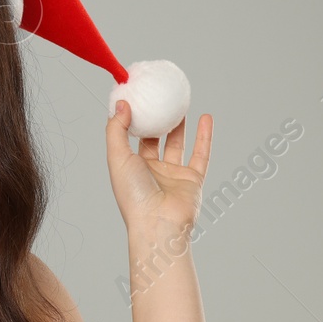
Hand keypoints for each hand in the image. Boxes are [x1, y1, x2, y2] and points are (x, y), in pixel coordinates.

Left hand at [105, 101, 211, 232]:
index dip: (131, 120)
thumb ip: (116, 130)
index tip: (134, 98)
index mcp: (131, 167)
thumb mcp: (117, 157)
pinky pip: (201, 154)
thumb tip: (121, 103)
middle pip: (154, 140)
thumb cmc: (134, 195)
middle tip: (158, 99)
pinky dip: (205, 136)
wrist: (159, 223)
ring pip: (178, 145)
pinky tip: (206, 117)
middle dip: (156, 121)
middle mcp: (152, 171)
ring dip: (179, 125)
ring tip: (180, 104)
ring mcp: (173, 175)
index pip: (130, 139)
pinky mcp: (193, 180)